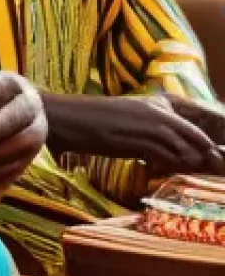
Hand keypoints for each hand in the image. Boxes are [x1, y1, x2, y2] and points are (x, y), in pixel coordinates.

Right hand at [45, 93, 224, 177]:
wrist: (66, 117)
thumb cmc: (90, 120)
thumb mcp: (124, 122)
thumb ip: (147, 134)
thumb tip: (164, 151)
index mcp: (153, 105)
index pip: (189, 125)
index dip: (203, 142)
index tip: (213, 155)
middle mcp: (154, 112)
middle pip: (193, 136)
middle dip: (207, 153)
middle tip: (218, 165)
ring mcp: (147, 125)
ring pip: (183, 146)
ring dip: (194, 161)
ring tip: (204, 170)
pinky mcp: (136, 139)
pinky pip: (165, 155)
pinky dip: (175, 164)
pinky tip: (178, 170)